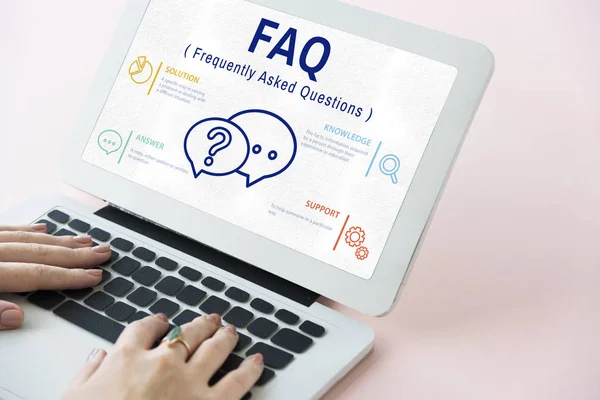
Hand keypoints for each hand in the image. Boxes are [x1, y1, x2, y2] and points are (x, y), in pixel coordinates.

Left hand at [0, 224, 110, 329]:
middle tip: (101, 253)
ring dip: (59, 241)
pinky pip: (7, 229)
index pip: (37, 275)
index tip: (93, 276)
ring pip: (28, 239)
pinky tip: (43, 229)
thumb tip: (16, 316)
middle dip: (76, 255)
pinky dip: (28, 230)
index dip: (68, 276)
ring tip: (84, 241)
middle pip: (40, 253)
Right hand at [63, 313, 263, 399]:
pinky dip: (250, 369)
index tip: (162, 321)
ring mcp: (189, 382)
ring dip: (225, 336)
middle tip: (210, 320)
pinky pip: (237, 382)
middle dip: (200, 324)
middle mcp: (162, 363)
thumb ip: (87, 374)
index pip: (144, 329)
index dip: (156, 322)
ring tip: (231, 330)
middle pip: (186, 333)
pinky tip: (257, 361)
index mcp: (127, 358)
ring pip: (214, 348)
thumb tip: (97, 357)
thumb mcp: (74, 398)